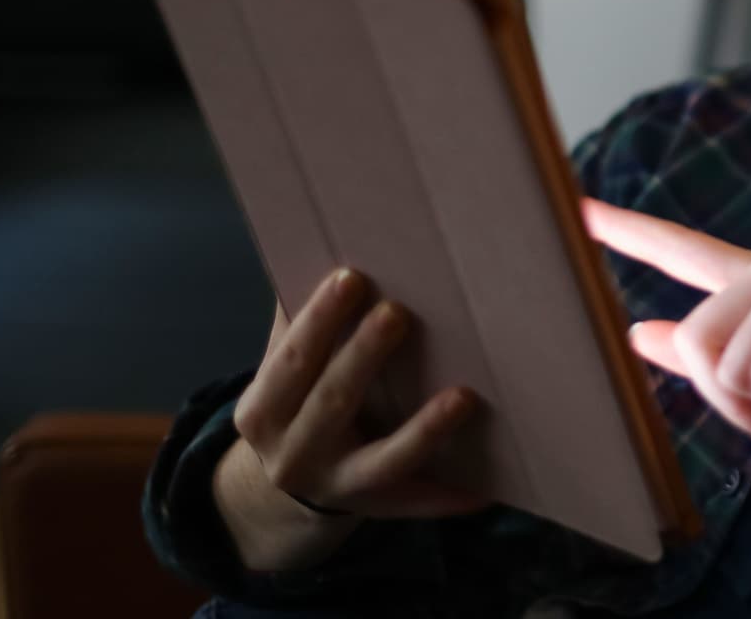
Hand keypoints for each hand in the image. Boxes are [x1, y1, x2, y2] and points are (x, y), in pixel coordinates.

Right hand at [230, 269, 489, 519]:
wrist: (288, 487)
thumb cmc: (298, 400)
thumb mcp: (283, 372)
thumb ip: (297, 322)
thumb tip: (320, 241)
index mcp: (264, 411)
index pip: (291, 360)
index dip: (318, 320)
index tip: (351, 276)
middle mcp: (294, 455)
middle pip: (333, 402)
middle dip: (363, 357)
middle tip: (398, 313)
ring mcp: (338, 487)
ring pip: (384, 460)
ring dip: (424, 430)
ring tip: (463, 397)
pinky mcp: (378, 509)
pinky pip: (418, 504)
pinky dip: (449, 496)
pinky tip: (486, 488)